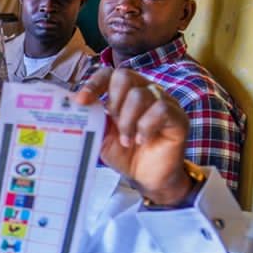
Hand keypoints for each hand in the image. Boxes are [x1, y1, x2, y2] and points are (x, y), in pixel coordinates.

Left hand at [75, 68, 194, 205]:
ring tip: (126, 140)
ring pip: (140, 95)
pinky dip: (146, 126)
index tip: (81, 101)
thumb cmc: (126, 154)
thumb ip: (92, 120)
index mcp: (125, 94)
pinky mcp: (178, 117)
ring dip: (128, 121)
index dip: (94, 83)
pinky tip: (142, 140)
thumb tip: (74, 108)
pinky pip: (160, 108)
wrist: (147, 178)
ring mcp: (164, 102)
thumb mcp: (102, 137)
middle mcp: (145, 92)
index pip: (109, 74)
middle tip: (114, 124)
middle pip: (125, 76)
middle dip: (114, 102)